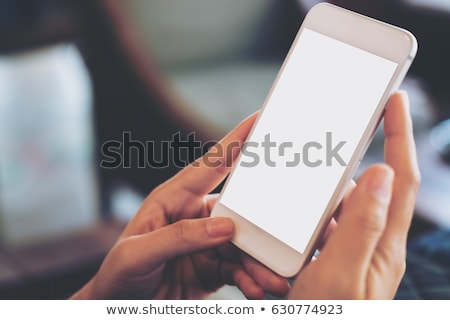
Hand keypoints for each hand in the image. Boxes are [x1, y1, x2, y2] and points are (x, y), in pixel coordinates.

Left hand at [71, 113, 288, 299]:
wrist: (117, 307)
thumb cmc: (118, 274)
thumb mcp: (138, 253)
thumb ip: (179, 237)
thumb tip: (225, 227)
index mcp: (173, 199)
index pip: (210, 165)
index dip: (235, 140)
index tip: (259, 119)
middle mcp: (194, 216)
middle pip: (239, 212)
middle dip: (262, 227)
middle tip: (284, 237)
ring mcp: (206, 242)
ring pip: (245, 246)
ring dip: (261, 263)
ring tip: (274, 281)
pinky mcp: (213, 267)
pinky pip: (240, 269)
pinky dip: (252, 279)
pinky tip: (257, 289)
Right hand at [288, 91, 420, 298]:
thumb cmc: (331, 319)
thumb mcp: (342, 277)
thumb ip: (362, 226)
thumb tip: (379, 173)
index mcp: (381, 244)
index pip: (398, 179)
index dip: (398, 137)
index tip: (394, 101)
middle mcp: (367, 245)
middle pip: (359, 190)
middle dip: (341, 168)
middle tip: (320, 149)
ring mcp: (346, 254)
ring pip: (332, 211)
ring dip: (312, 202)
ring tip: (291, 203)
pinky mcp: (326, 262)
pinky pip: (315, 231)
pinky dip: (300, 223)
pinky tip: (283, 231)